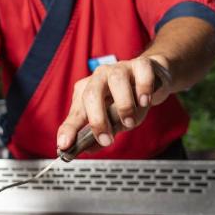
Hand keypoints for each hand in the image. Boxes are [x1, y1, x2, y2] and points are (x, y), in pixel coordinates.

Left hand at [56, 56, 170, 150]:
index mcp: (87, 90)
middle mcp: (100, 77)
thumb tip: (88, 149)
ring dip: (124, 105)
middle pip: (92, 94)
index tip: (64, 144)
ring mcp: (120, 68)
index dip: (69, 128)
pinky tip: (144, 101)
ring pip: (116, 80)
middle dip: (98, 120)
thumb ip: (100, 133)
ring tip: (129, 122)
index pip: (76, 112)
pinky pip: (141, 72)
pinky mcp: (141, 65)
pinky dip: (143, 88)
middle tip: (107, 140)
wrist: (151, 78)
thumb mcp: (112, 119)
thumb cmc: (128, 99)